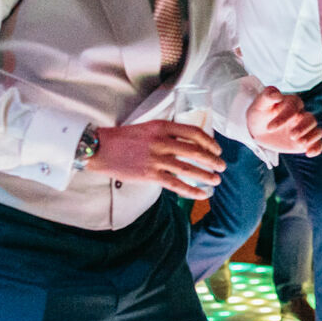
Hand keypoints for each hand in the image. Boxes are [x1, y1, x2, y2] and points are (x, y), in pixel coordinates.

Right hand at [87, 120, 222, 199]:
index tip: (217, 149)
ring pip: (188, 168)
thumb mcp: (147, 128)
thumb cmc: (123, 139)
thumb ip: (167, 134)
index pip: (193, 132)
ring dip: (206, 175)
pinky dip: (191, 190)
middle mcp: (161, 141)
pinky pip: (176, 184)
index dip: (209, 142)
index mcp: (162, 126)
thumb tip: (189, 144)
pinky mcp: (149, 174)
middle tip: (222, 166)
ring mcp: (155, 158)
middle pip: (195, 151)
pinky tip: (201, 194)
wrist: (99, 148)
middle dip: (212, 160)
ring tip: (216, 180)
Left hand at [247, 87, 321, 154]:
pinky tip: (308, 153)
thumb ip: (268, 96)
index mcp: (292, 103)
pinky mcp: (307, 141)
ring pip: (317, 131)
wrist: (259, 131)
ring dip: (311, 138)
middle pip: (310, 119)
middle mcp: (302, 115)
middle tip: (291, 135)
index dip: (284, 117)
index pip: (294, 107)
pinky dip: (317, 148)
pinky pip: (319, 144)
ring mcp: (305, 129)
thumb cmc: (260, 115)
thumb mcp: (260, 105)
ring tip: (299, 143)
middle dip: (303, 128)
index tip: (270, 128)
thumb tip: (278, 95)